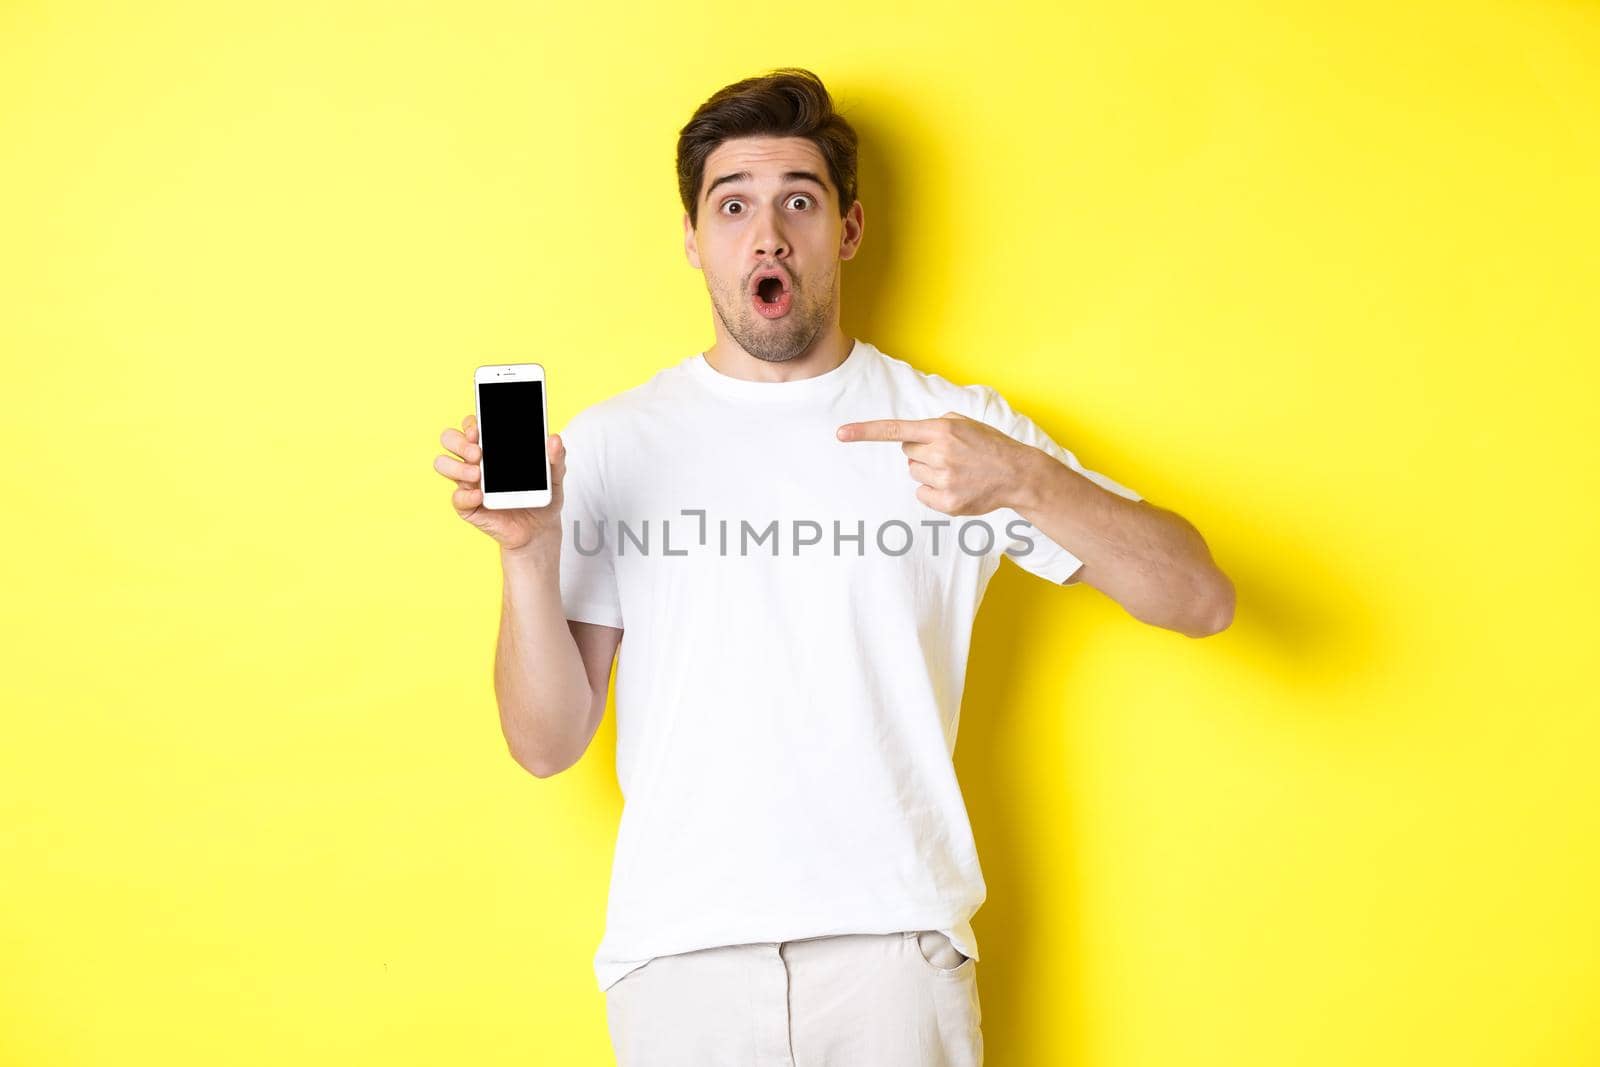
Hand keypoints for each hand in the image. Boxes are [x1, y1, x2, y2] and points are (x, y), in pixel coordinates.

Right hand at [434, 413, 564, 554]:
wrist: (540, 527)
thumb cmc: (541, 495)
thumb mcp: (555, 476)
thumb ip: (556, 457)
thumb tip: (555, 439)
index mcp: (492, 447)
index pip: (472, 425)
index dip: (470, 423)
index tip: (479, 428)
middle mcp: (474, 461)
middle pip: (450, 439)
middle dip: (459, 441)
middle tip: (478, 452)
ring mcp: (469, 483)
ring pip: (443, 464)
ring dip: (456, 466)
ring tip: (477, 474)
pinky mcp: (468, 506)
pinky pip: (457, 498)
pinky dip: (466, 496)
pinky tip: (480, 496)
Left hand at [836, 411, 1034, 515]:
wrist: (1017, 473)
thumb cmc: (988, 445)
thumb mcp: (964, 423)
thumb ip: (935, 425)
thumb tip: (910, 438)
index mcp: (942, 429)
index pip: (895, 430)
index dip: (865, 432)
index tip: (840, 434)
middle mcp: (940, 453)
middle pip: (907, 453)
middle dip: (923, 452)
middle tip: (950, 454)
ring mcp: (944, 479)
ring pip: (914, 473)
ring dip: (929, 471)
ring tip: (956, 469)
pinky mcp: (947, 502)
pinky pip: (922, 494)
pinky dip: (933, 491)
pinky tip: (956, 485)